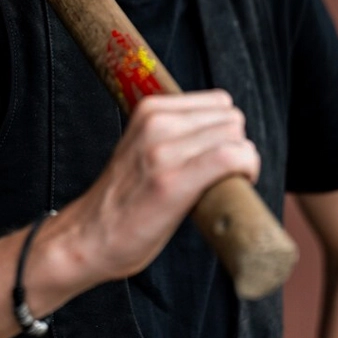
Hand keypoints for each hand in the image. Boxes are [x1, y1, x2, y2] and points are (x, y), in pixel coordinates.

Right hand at [59, 89, 259, 284]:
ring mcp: (163, 151)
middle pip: (231, 117)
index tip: (220, 153)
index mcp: (150, 110)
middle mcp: (156, 123)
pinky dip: (246, 168)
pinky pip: (230, 158)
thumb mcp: (144, 145)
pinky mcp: (172, 181)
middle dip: (237, 143)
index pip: (218, 101)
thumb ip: (176, 131)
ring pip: (235, 136)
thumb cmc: (125, 198)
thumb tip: (224, 131)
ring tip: (225, 182)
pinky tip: (237, 185)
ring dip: (243, 159)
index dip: (227, 129)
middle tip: (224, 173)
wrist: (90, 236)